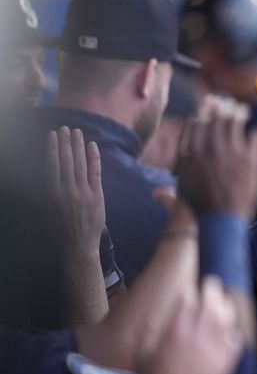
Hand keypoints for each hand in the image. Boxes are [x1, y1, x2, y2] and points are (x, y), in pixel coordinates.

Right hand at [45, 126, 104, 256]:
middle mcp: (67, 191)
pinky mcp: (96, 196)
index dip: (53, 147)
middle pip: (66, 161)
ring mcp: (83, 193)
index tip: (52, 134)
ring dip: (79, 146)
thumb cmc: (58, 229)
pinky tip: (92, 146)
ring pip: (80, 164)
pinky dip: (94, 158)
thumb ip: (45, 191)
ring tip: (77, 132)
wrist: (77, 246)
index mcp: (51, 194)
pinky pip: (95, 173)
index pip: (52, 165)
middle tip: (66, 127)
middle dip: (66, 142)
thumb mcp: (45, 210)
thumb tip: (42, 172)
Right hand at [140, 276, 242, 373]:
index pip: (189, 295)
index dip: (190, 290)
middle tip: (211, 285)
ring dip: (224, 305)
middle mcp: (200, 329)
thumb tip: (159, 319)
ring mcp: (217, 342)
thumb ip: (154, 332)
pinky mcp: (229, 356)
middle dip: (211, 288)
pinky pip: (235, 336)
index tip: (191, 290)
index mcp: (178, 326)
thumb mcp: (146, 353)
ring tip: (222, 302)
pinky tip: (228, 332)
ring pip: (227, 312)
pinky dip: (232, 332)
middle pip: (211, 296)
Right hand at [177, 114, 256, 219]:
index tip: (210, 109)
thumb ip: (174, 179)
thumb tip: (156, 191)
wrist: (221, 220)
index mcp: (191, 151)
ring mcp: (231, 151)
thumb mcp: (181, 191)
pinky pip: (255, 134)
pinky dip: (256, 134)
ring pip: (235, 122)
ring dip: (240, 117)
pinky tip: (255, 137)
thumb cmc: (201, 209)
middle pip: (217, 119)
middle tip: (230, 107)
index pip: (197, 123)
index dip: (204, 115)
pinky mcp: (250, 157)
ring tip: (244, 114)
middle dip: (223, 111)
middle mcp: (210, 147)